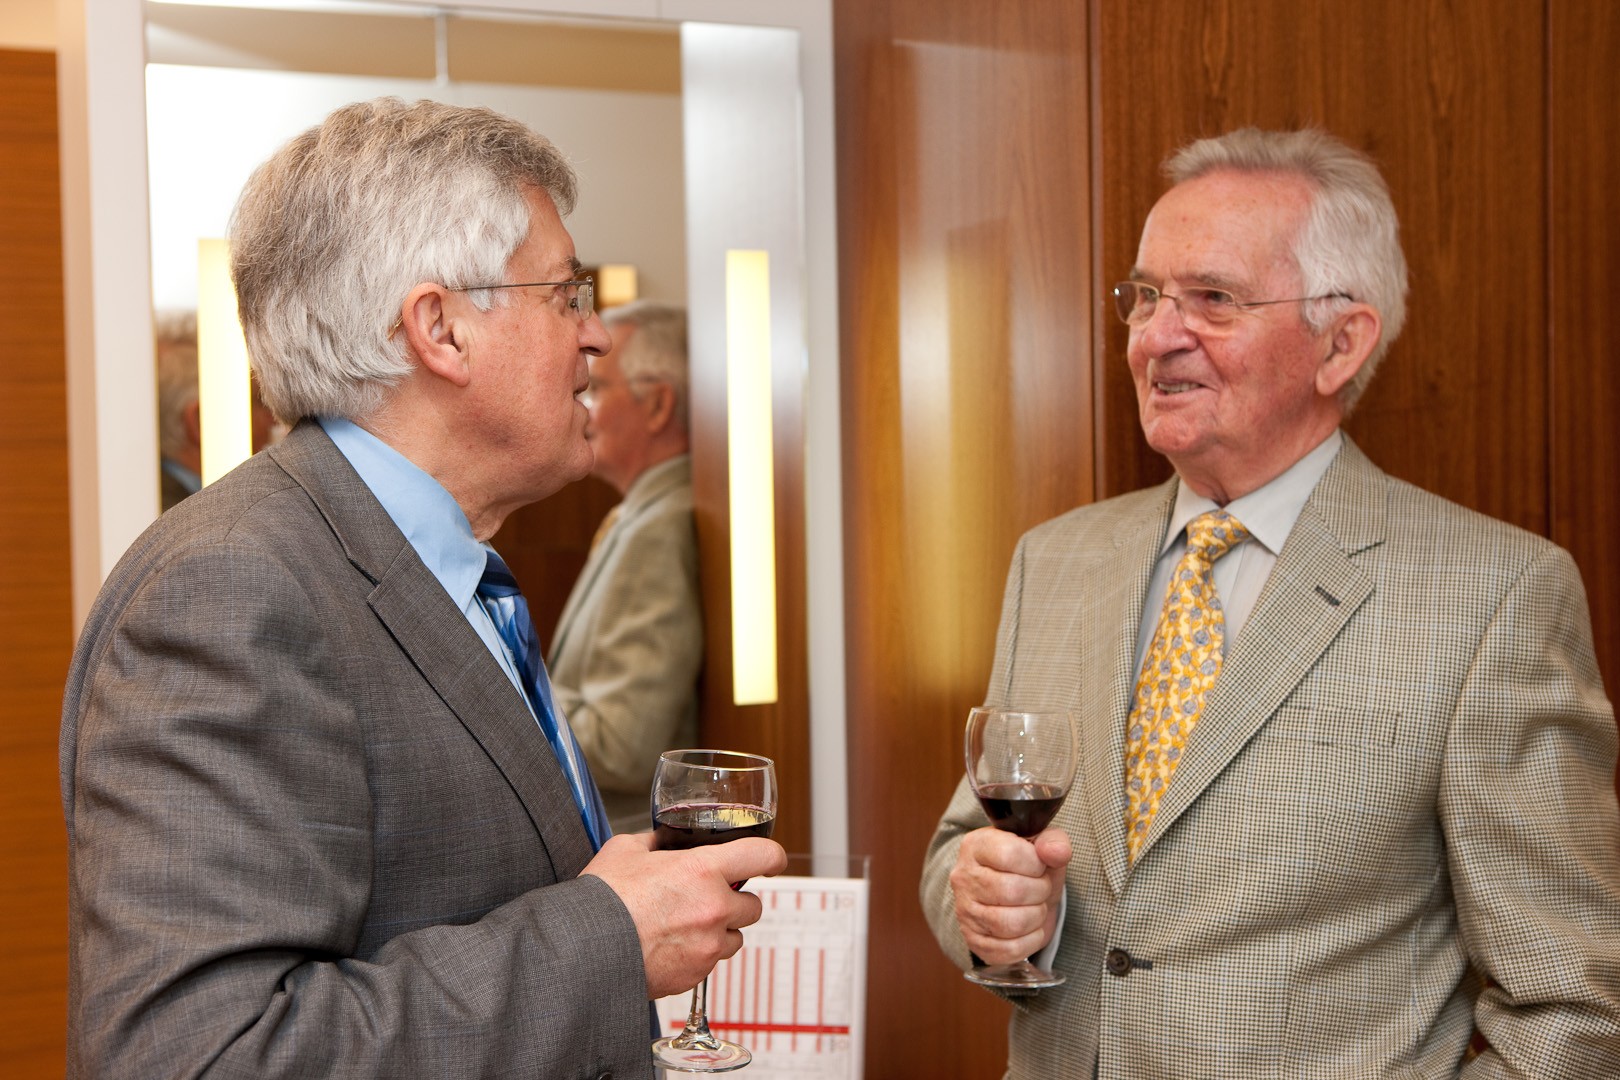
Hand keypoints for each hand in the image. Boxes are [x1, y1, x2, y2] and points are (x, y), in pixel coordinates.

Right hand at [583, 831, 787, 998]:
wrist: (582, 949)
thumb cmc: (601, 899)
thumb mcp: (626, 850)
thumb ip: (656, 843)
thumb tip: (663, 842)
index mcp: (703, 870)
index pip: (764, 856)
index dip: (772, 857)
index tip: (771, 860)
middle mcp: (714, 909)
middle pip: (754, 906)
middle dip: (736, 901)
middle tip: (710, 898)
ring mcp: (707, 947)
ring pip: (735, 939)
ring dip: (720, 932)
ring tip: (685, 926)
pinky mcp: (695, 976)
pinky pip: (710, 964)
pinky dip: (697, 956)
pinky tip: (669, 947)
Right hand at [950, 826, 1070, 965]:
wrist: (1013, 893)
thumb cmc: (1027, 866)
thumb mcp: (1042, 845)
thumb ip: (1053, 842)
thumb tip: (1058, 852)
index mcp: (976, 846)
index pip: (1009, 854)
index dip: (1036, 863)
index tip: (1039, 866)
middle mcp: (964, 877)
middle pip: (1012, 891)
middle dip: (1040, 891)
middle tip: (1041, 888)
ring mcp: (965, 911)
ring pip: (1010, 924)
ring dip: (1036, 917)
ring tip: (1036, 906)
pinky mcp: (974, 941)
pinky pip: (1009, 950)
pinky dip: (1030, 941)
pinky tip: (1030, 928)